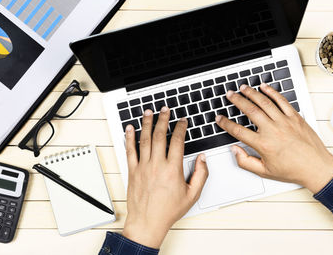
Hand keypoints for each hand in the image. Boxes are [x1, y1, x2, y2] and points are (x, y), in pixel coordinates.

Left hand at [123, 107, 207, 248]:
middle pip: (160, 135)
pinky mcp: (132, 171)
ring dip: (147, 123)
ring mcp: (143, 167)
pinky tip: (129, 128)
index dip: (180, 128)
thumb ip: (201, 175)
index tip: (182, 121)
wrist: (147, 223)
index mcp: (173, 170)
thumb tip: (203, 159)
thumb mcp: (192, 195)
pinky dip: (129, 138)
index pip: (177, 141)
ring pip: (144, 139)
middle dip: (163, 119)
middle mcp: (157, 165)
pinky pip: (130, 150)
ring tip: (149, 112)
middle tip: (165, 110)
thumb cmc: (168, 211)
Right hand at [216, 84, 332, 193]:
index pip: (238, 131)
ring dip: (252, 93)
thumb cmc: (293, 170)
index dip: (225, 123)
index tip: (219, 118)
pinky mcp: (295, 117)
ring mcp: (285, 122)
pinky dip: (272, 92)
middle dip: (237, 100)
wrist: (316, 168)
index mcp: (263, 144)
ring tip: (243, 88)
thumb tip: (235, 150)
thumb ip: (245, 162)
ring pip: (264, 102)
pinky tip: (264, 87)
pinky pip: (282, 101)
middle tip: (230, 95)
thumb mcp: (265, 172)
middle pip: (250, 110)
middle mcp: (273, 130)